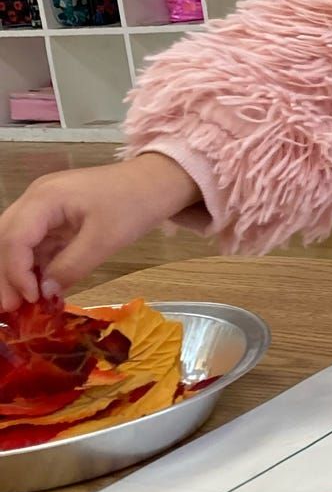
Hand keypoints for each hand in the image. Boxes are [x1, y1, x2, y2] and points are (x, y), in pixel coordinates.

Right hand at [0, 154, 200, 308]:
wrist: (157, 182)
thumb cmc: (134, 204)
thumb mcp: (105, 239)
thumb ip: (71, 267)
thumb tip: (45, 294)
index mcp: (44, 198)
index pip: (14, 238)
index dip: (16, 272)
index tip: (29, 300)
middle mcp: (36, 200)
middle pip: (6, 239)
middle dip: (7, 274)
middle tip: (12, 310)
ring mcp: (45, 209)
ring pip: (18, 244)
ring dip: (18, 273)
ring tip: (23, 305)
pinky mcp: (56, 219)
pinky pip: (37, 245)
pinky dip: (36, 267)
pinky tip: (40, 290)